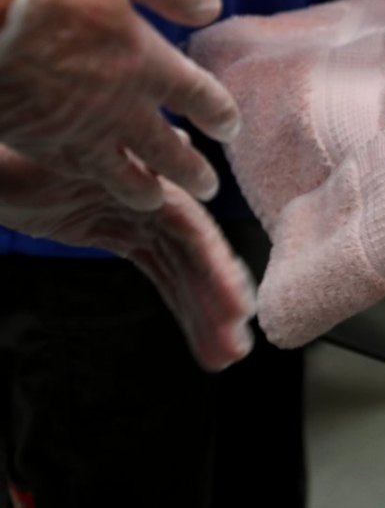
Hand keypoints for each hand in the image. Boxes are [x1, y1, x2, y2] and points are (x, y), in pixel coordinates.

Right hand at [0, 0, 242, 211]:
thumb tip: (210, 7)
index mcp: (145, 61)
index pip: (199, 97)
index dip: (219, 114)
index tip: (230, 129)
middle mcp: (116, 106)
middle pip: (167, 150)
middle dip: (192, 171)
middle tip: (209, 188)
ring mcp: (73, 129)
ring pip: (120, 172)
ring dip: (144, 188)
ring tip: (156, 199)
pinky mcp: (33, 139)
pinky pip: (73, 170)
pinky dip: (92, 181)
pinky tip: (94, 181)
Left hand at [0, 143, 255, 370]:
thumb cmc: (17, 156)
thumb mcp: (64, 162)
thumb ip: (116, 165)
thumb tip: (178, 150)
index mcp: (146, 180)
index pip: (191, 229)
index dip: (217, 269)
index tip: (238, 308)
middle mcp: (153, 198)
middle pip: (193, 258)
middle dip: (216, 304)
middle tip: (235, 349)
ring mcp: (140, 219)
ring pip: (181, 273)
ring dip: (204, 315)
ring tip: (223, 358)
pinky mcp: (126, 235)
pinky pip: (162, 274)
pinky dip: (181, 306)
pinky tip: (199, 337)